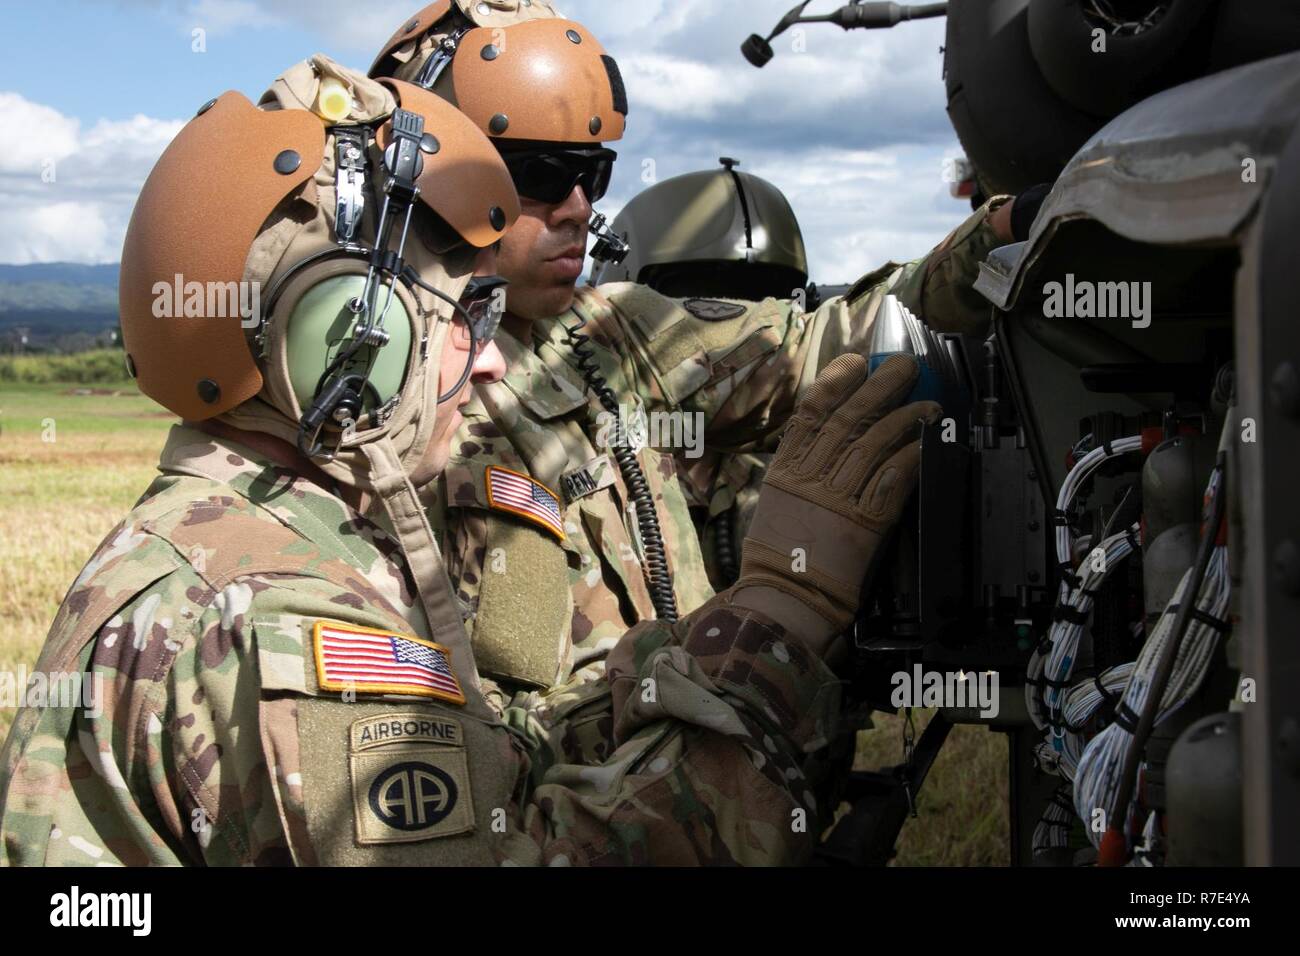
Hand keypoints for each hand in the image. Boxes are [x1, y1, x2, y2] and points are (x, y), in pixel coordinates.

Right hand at [730, 354, 939, 654]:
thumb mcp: (776, 505)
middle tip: (905, 366)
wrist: (785, 598)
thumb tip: (825, 445)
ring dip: (904, 419)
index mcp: (785, 471)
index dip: (835, 382)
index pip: (809, 414)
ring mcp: (835, 498)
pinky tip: (927, 444)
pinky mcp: (863, 522)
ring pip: (872, 444)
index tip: (857, 362)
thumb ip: (799, 473)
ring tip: (928, 404)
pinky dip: (910, 458)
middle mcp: (809, 477)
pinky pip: (890, 481)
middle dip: (879, 388)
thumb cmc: (777, 558)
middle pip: (847, 420)